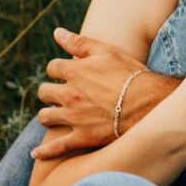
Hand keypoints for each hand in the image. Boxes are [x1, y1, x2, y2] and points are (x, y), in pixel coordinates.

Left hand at [32, 28, 179, 158]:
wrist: (149, 103)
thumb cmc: (130, 74)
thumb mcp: (107, 52)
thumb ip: (79, 42)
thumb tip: (56, 32)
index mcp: (74, 71)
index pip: (52, 67)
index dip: (59, 68)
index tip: (67, 71)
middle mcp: (68, 94)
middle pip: (45, 91)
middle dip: (50, 91)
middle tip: (60, 93)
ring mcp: (73, 118)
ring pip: (46, 117)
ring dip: (48, 114)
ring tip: (54, 114)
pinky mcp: (81, 137)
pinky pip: (56, 147)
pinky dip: (44, 151)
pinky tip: (36, 153)